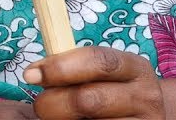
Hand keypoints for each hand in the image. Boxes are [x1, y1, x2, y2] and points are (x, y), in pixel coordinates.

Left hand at [26, 47, 163, 119]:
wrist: (142, 117)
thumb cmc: (108, 90)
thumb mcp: (100, 73)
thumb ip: (73, 68)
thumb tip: (35, 73)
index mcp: (135, 67)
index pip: (98, 61)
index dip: (59, 67)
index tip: (30, 75)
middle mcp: (145, 96)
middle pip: (89, 100)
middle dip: (53, 102)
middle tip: (39, 105)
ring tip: (58, 117)